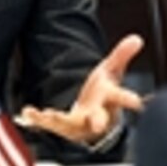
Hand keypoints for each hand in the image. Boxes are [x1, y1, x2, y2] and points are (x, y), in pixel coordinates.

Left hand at [20, 34, 144, 144]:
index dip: (130, 100)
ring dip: (59, 120)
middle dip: (98, 122)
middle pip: (99, 119)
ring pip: (71, 125)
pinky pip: (49, 125)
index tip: (137, 102)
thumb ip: (122, 55)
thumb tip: (136, 38)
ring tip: (48, 114)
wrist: (92, 119)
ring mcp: (79, 123)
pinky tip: (28, 112)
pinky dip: (38, 120)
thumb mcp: (112, 71)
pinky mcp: (62, 126)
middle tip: (97, 125)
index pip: (121, 98)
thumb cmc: (103, 94)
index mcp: (109, 100)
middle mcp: (96, 115)